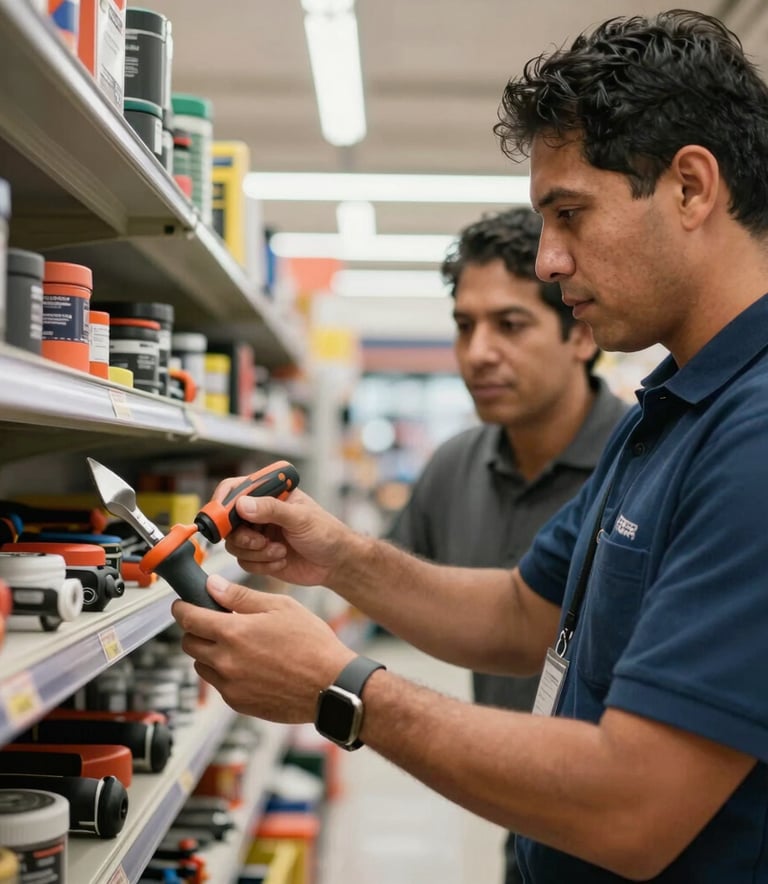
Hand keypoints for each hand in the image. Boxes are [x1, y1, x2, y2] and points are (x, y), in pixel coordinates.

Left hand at [171, 575, 354, 721]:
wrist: (331, 685)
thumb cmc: (312, 644)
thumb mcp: (280, 607)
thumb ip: (241, 595)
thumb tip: (213, 586)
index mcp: (233, 632)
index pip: (188, 618)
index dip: (182, 608)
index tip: (183, 604)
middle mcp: (225, 661)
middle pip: (189, 643)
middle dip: (196, 630)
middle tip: (217, 622)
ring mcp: (230, 685)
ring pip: (201, 665)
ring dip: (210, 652)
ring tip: (237, 645)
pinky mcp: (238, 703)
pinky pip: (219, 684)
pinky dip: (225, 673)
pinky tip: (250, 665)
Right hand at [223, 487, 351, 586]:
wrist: (336, 563)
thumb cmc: (326, 532)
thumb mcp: (300, 517)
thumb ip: (271, 509)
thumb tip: (242, 504)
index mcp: (269, 494)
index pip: (235, 489)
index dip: (222, 502)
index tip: (220, 518)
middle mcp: (260, 513)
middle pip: (228, 522)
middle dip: (243, 536)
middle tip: (260, 542)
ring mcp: (258, 534)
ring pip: (234, 544)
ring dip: (256, 552)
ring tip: (280, 552)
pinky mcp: (259, 556)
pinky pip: (244, 562)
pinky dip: (262, 565)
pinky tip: (282, 561)